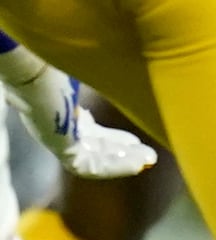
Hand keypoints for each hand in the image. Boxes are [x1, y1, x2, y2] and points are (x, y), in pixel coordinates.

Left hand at [0, 40, 156, 177]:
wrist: (35, 71)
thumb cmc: (55, 65)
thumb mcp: (84, 73)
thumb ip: (100, 79)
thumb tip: (125, 70)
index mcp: (56, 105)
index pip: (86, 129)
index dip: (111, 137)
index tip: (133, 140)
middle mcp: (55, 124)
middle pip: (93, 146)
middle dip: (121, 151)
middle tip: (148, 155)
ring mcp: (57, 138)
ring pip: (95, 158)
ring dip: (123, 161)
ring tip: (148, 161)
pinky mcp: (61, 148)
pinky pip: (92, 166)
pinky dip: (116, 167)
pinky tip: (137, 164)